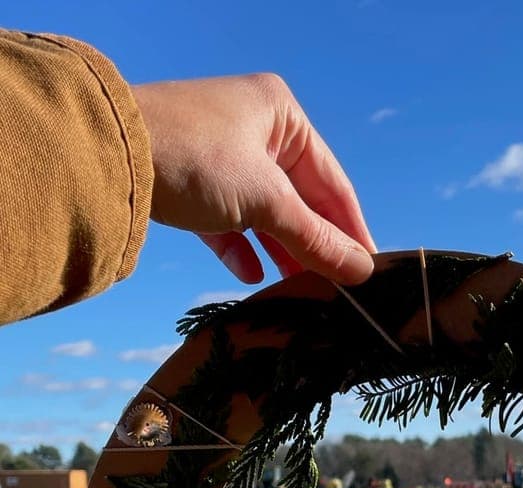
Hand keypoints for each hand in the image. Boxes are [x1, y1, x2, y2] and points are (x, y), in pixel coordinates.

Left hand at [131, 73, 375, 284]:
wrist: (106, 153)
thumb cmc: (196, 160)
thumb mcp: (266, 202)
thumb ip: (316, 240)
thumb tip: (363, 271)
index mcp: (281, 115)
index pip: (332, 183)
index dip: (352, 231)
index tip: (370, 273)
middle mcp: (253, 128)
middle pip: (299, 200)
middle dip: (315, 246)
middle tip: (337, 291)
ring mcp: (219, 155)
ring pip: (264, 213)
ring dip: (281, 251)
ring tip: (300, 290)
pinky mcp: (190, 181)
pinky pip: (227, 220)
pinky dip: (241, 248)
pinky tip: (251, 276)